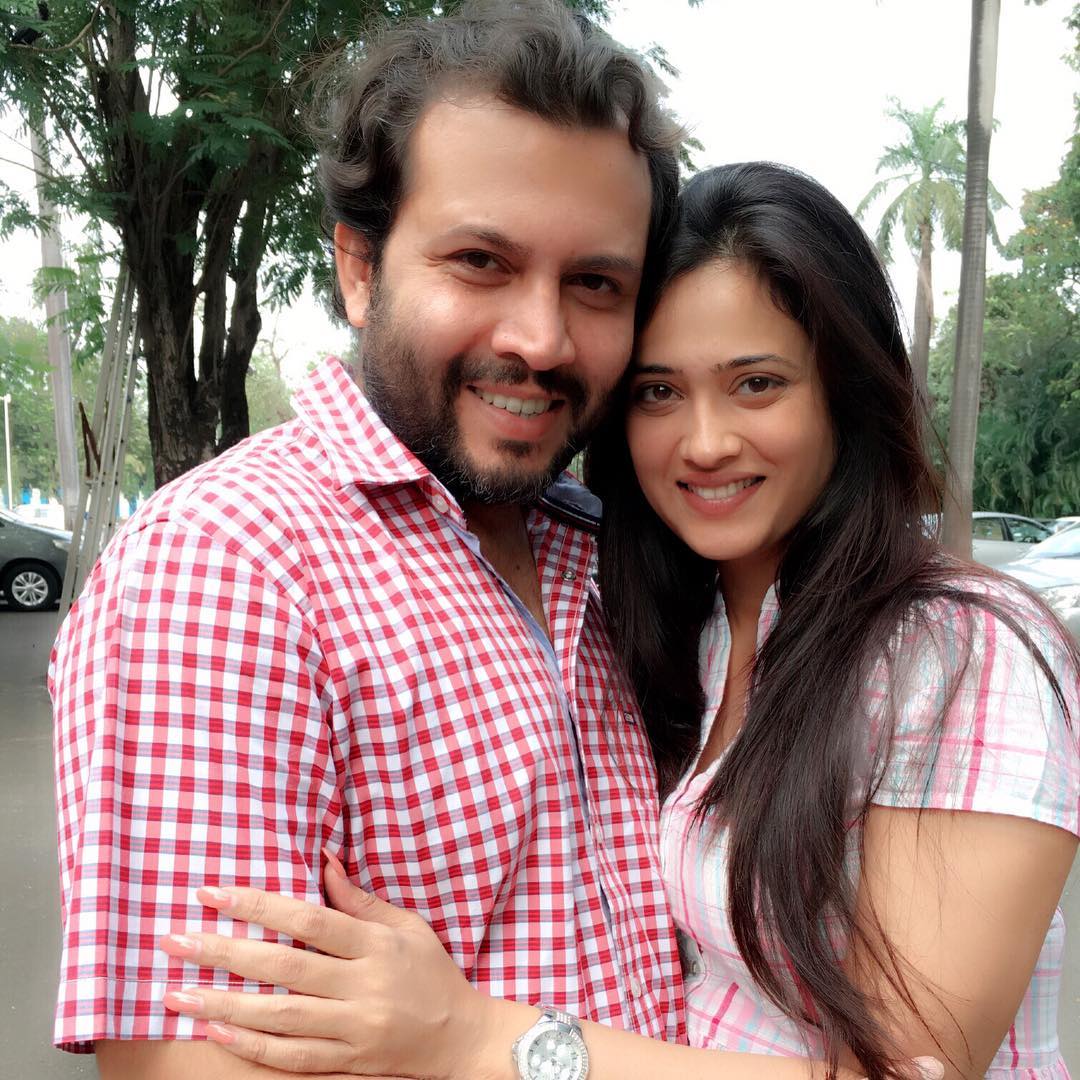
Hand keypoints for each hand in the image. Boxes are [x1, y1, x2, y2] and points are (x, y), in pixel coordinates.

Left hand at [160, 852, 501, 1077]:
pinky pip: (290, 1059)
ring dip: (223, 1006)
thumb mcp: (407, 926)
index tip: (211, 894)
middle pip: (285, 969)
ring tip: (176, 995)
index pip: (309, 921)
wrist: (460, 1038)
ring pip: (279, 1019)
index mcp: (377, 945)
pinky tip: (214, 1033)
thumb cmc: (432, 972)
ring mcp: (354, 1030)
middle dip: (224, 954)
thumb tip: (323, 861)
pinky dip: (250, 1047)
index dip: (257, 905)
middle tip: (175, 942)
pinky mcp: (347, 1063)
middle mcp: (363, 988)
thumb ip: (360, 900)